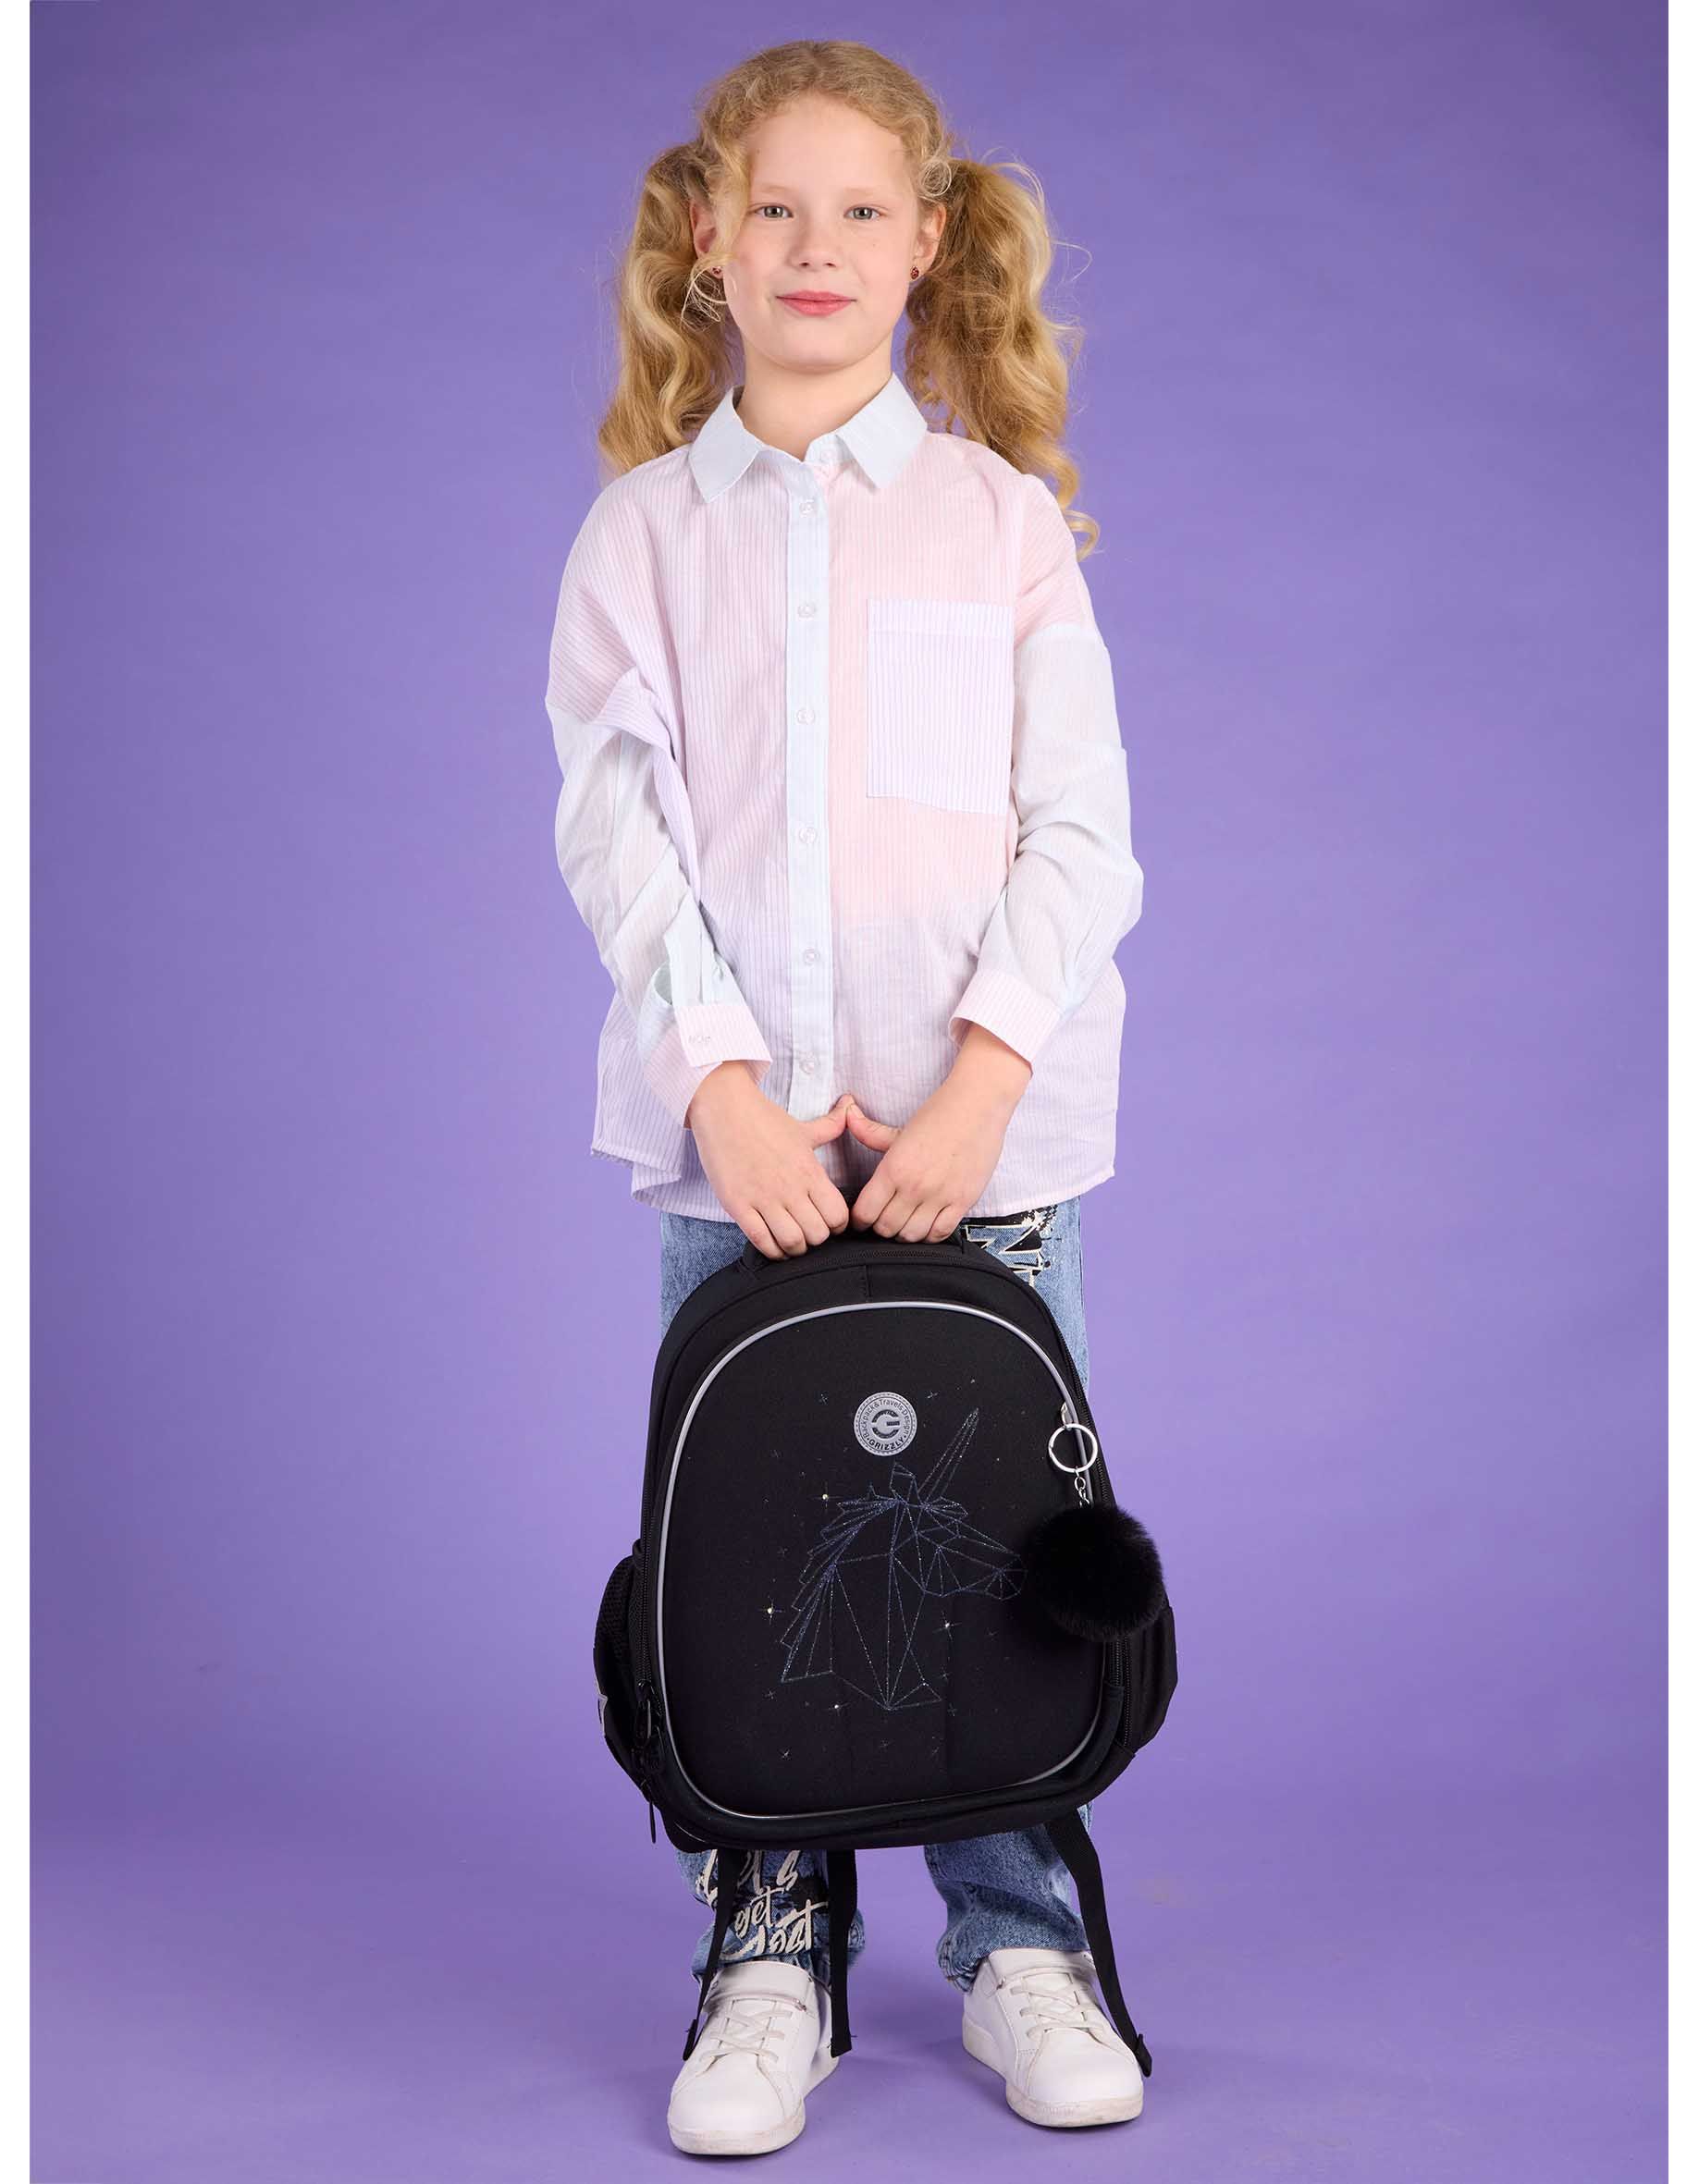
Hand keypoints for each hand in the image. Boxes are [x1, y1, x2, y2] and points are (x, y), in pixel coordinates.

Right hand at [685, 1064, 856, 1259]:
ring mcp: (763, 1198)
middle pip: (818, 1234)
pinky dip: (771, 1250)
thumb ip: (831, 1125)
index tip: (828, 1221)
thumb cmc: (763, 1119)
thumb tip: (850, 1105)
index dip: (837, 1224)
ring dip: (795, 1247)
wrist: (723, 1109)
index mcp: (810, 1171)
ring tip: (792, 1240)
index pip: (838, 1215)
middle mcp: (790, 1188)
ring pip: (792, 1242)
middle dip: (816, 1239)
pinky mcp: (738, 1205)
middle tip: (808, 1232)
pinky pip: (761, 1241)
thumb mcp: (803, 1127)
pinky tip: (773, 1244)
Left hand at [838, 1073, 1016, 1241]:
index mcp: (894, 1168)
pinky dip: (929, 1235)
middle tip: (882, 1221)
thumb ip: (867, 1130)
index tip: (861, 1219)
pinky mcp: (963, 1201)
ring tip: (904, 1223)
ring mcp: (940, 1196)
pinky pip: (940, 1233)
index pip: (865, 1212)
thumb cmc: (938, 1115)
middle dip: (879, 1228)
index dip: (858, 1220)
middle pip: (886, 1228)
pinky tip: (927, 1224)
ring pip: (911, 1236)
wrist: (977, 1106)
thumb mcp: (898, 1128)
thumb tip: (846, 1114)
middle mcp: (914, 1186)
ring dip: (904, 1234)